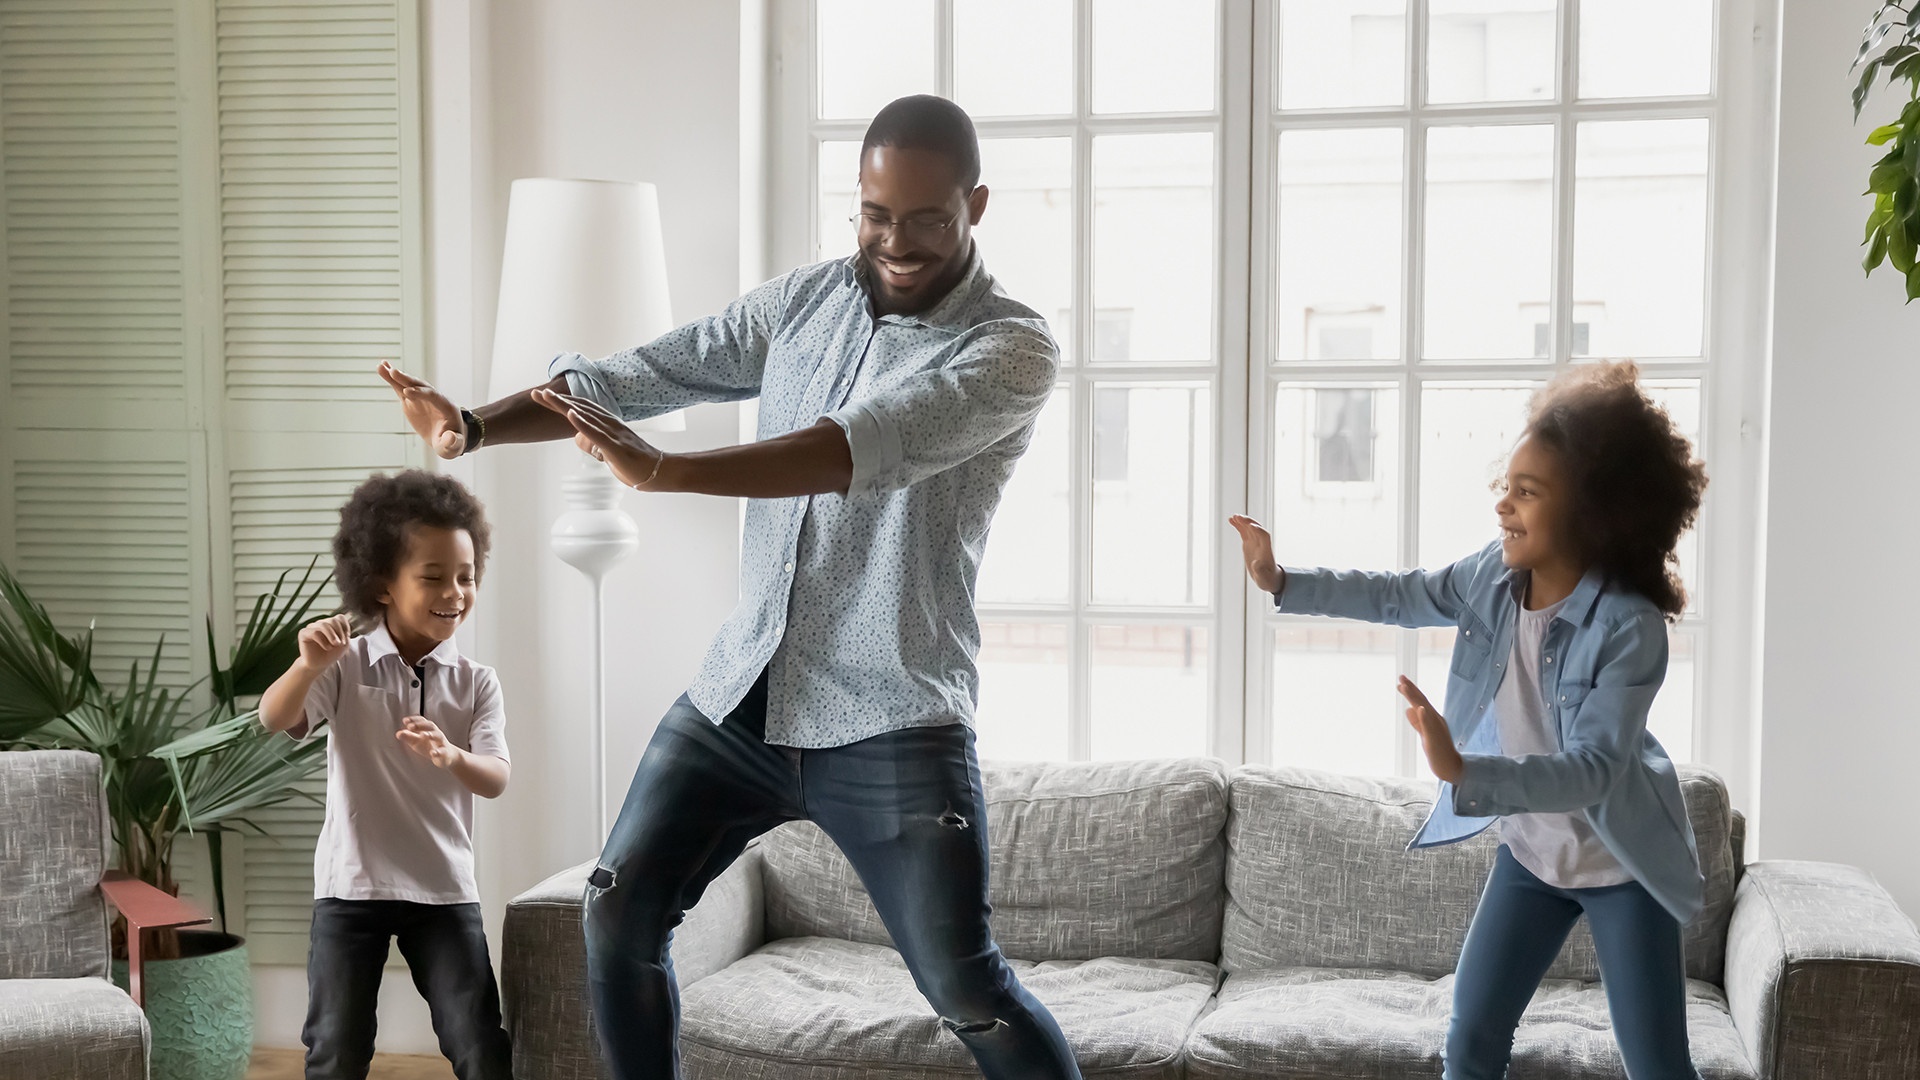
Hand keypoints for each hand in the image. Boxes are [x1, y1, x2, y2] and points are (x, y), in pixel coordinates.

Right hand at [296, 614, 352, 670]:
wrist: (319, 665)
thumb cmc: (331, 653)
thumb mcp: (344, 644)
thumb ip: (344, 633)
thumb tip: (340, 626)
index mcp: (331, 624)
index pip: (339, 617)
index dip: (345, 626)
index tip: (347, 637)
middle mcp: (321, 623)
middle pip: (333, 621)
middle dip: (340, 633)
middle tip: (341, 644)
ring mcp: (311, 627)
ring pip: (323, 625)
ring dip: (332, 636)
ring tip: (335, 645)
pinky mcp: (303, 633)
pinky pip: (314, 633)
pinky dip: (323, 641)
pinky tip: (327, 648)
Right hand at [378, 361, 465, 459]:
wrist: (448, 438)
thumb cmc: (452, 443)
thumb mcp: (453, 446)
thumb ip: (453, 442)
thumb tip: (451, 438)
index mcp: (446, 406)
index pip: (433, 396)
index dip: (420, 393)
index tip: (406, 392)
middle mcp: (434, 398)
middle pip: (420, 386)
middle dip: (407, 379)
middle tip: (393, 372)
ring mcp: (421, 398)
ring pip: (409, 384)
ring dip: (397, 375)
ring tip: (382, 366)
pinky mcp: (411, 400)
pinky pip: (401, 388)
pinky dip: (392, 379)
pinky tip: (382, 368)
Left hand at [396, 715, 458, 768]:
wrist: (447, 756)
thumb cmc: (429, 746)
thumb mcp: (417, 741)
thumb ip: (408, 737)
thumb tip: (398, 733)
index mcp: (428, 729)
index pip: (422, 721)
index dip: (414, 720)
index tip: (405, 721)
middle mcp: (436, 733)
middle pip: (430, 726)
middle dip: (420, 725)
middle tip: (410, 727)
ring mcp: (441, 742)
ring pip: (438, 736)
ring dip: (431, 734)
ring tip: (423, 735)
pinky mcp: (445, 753)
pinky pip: (442, 751)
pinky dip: (438, 752)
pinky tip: (432, 753)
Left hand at [531, 387, 666, 488]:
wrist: (658, 471)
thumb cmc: (635, 463)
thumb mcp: (608, 451)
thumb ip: (594, 443)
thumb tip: (579, 440)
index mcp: (608, 423)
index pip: (581, 408)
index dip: (562, 402)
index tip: (543, 397)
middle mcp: (610, 423)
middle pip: (579, 407)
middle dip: (556, 400)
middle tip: (535, 392)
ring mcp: (613, 434)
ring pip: (585, 416)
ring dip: (565, 405)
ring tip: (546, 396)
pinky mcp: (615, 446)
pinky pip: (596, 432)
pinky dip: (582, 422)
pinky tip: (570, 414)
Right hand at [1227, 515, 1283, 593]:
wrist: (1269, 578)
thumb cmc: (1268, 579)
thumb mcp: (1264, 579)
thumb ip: (1260, 571)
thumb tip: (1257, 563)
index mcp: (1266, 551)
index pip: (1264, 537)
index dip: (1258, 531)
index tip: (1251, 526)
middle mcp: (1261, 544)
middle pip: (1256, 529)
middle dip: (1248, 523)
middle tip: (1239, 517)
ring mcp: (1255, 542)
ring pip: (1249, 528)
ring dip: (1243, 521)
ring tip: (1233, 517)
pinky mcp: (1249, 543)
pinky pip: (1244, 531)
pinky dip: (1238, 525)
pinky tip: (1231, 520)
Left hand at [1398, 676, 1463, 783]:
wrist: (1450, 767)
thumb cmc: (1438, 750)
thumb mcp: (1425, 733)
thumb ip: (1417, 722)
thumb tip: (1408, 709)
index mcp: (1432, 718)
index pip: (1420, 701)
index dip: (1411, 691)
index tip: (1401, 682)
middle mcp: (1435, 719)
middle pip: (1422, 701)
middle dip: (1411, 688)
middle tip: (1401, 677)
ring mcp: (1436, 728)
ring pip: (1424, 710)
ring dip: (1414, 697)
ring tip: (1405, 686)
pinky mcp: (1434, 738)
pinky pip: (1429, 726)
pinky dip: (1424, 716)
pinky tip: (1419, 708)